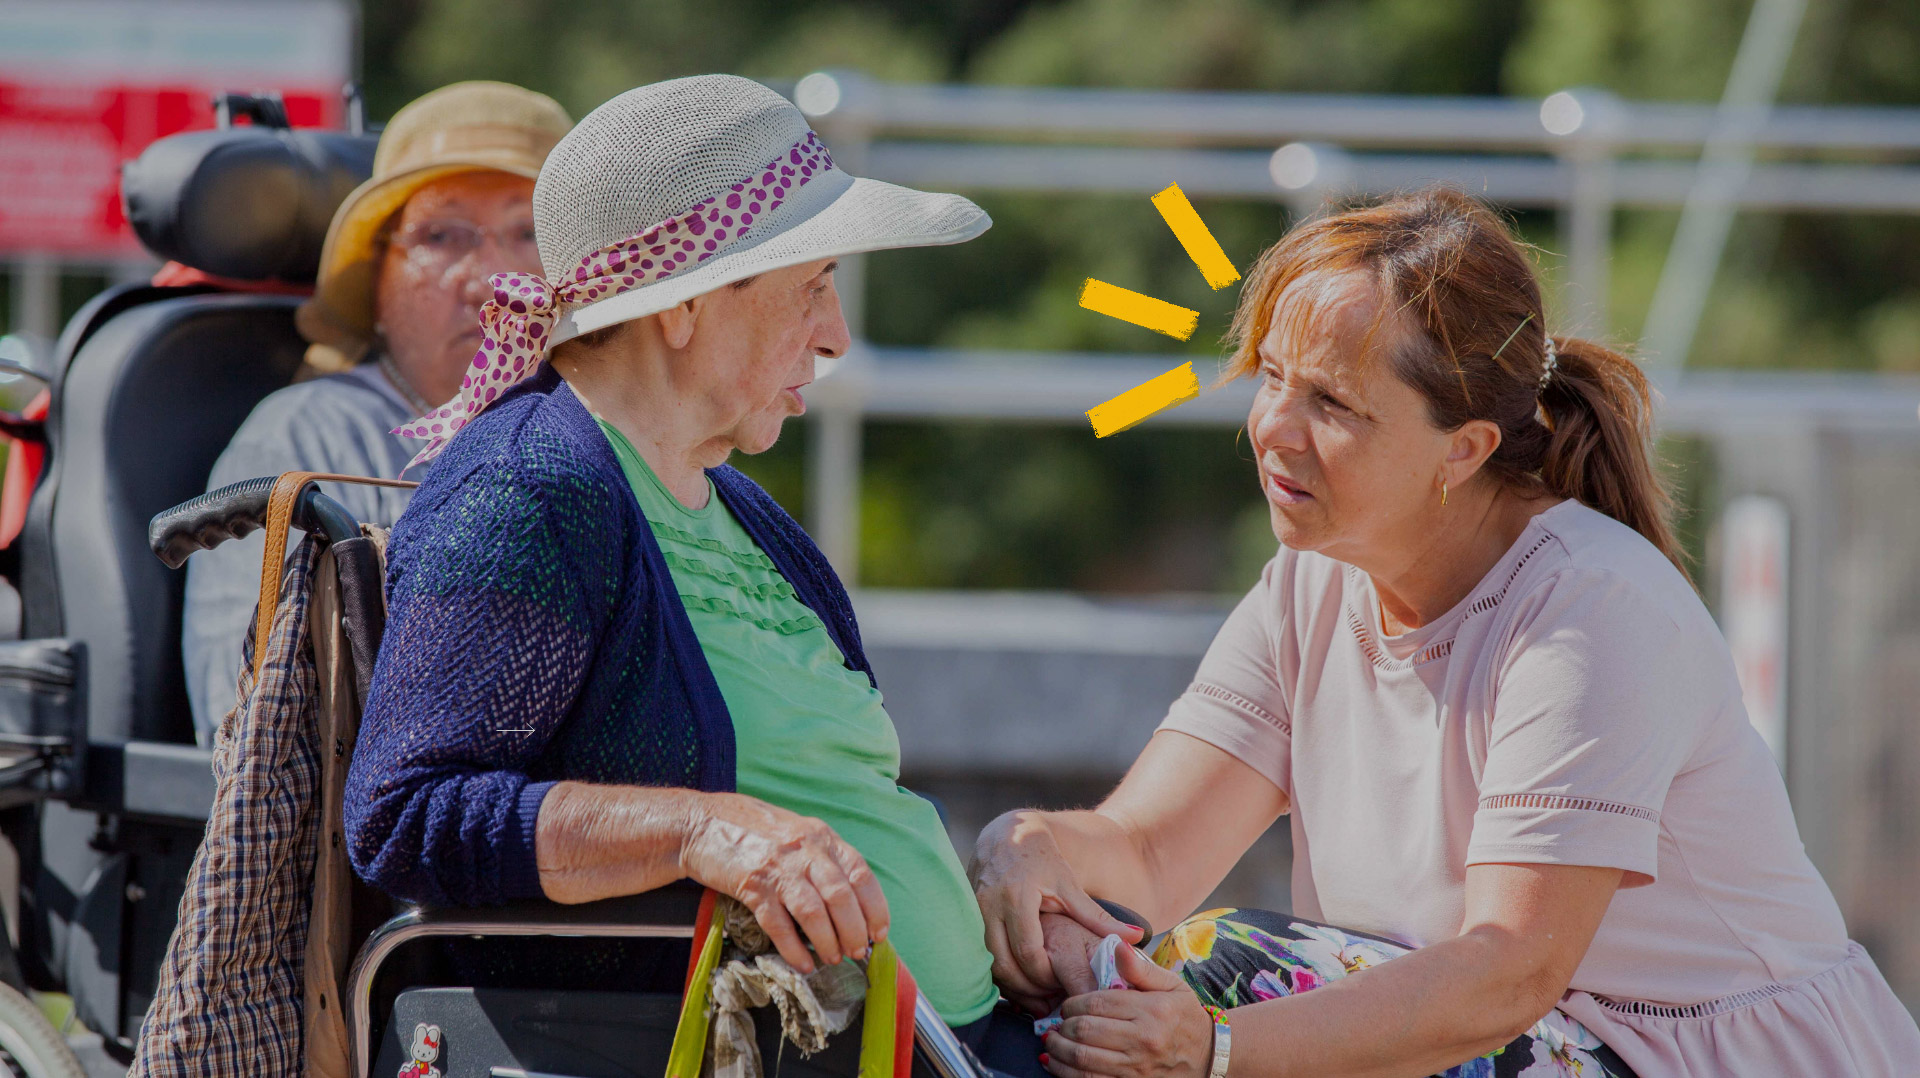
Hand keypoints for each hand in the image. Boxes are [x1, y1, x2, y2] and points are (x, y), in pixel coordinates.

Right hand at [680, 792, 888, 973]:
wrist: (700, 823)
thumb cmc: (751, 830)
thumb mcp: (797, 833)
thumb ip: (822, 858)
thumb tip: (850, 900)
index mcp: (821, 836)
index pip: (861, 873)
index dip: (875, 907)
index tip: (879, 932)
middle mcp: (804, 849)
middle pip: (841, 897)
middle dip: (854, 931)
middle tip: (857, 952)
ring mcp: (778, 867)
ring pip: (814, 912)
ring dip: (827, 942)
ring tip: (832, 959)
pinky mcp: (751, 885)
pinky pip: (779, 924)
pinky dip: (794, 948)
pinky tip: (802, 963)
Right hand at [972, 811, 1145, 1010]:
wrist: (1006, 834)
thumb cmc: (1041, 859)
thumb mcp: (1069, 885)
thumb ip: (1098, 916)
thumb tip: (1137, 937)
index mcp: (1018, 897)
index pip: (1029, 952)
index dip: (1044, 975)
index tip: (1059, 984)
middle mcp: (990, 905)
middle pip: (1004, 964)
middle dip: (1025, 988)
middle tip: (1046, 999)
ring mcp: (974, 911)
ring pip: (987, 963)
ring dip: (1009, 983)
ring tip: (1033, 994)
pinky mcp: (967, 916)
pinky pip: (978, 954)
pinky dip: (996, 970)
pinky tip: (1016, 979)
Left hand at [1044, 945, 1211, 1077]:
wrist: (1207, 1054)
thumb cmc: (1184, 1015)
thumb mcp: (1171, 984)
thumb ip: (1140, 967)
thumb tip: (1117, 945)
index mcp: (1151, 1010)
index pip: (1097, 1004)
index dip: (1072, 1004)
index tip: (1066, 1005)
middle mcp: (1143, 1039)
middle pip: (1086, 1031)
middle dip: (1062, 1027)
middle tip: (1056, 1023)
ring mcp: (1137, 1066)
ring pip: (1084, 1060)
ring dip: (1058, 1051)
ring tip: (1051, 1042)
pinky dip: (1067, 1074)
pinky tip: (1056, 1064)